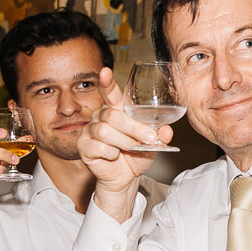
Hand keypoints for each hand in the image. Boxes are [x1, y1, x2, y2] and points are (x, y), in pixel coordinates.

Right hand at [77, 67, 167, 221]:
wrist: (125, 178)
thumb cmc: (136, 156)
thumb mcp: (153, 144)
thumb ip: (160, 135)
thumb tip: (167, 130)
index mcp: (116, 110)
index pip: (109, 93)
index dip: (106, 82)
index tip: (105, 72)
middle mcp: (101, 117)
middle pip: (113, 116)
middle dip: (134, 128)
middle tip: (149, 139)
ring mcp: (90, 131)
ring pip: (105, 131)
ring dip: (124, 142)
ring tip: (131, 149)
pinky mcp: (84, 147)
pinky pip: (98, 147)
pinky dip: (111, 153)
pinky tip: (115, 156)